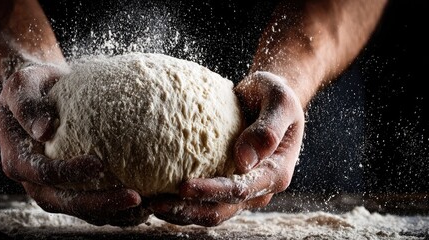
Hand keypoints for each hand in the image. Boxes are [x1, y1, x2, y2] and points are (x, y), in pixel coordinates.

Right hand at [0, 64, 149, 225]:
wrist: (37, 94)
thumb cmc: (30, 84)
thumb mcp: (21, 85)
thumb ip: (26, 105)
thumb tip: (44, 130)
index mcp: (18, 161)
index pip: (45, 173)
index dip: (71, 172)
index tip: (100, 165)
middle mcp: (35, 184)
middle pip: (69, 202)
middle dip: (102, 204)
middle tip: (137, 198)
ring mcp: (55, 191)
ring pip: (85, 212)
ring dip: (117, 214)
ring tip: (149, 207)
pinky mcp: (74, 190)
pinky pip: (97, 205)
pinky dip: (121, 208)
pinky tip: (149, 201)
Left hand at [150, 71, 304, 225]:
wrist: (269, 98)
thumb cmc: (274, 94)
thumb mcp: (279, 99)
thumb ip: (268, 128)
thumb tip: (244, 161)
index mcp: (275, 173)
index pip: (240, 190)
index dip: (211, 191)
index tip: (182, 186)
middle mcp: (259, 189)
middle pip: (220, 210)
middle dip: (187, 210)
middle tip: (154, 203)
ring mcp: (242, 190)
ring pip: (210, 212)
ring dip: (180, 212)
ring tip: (149, 203)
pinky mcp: (225, 183)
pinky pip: (203, 200)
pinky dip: (181, 201)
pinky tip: (156, 192)